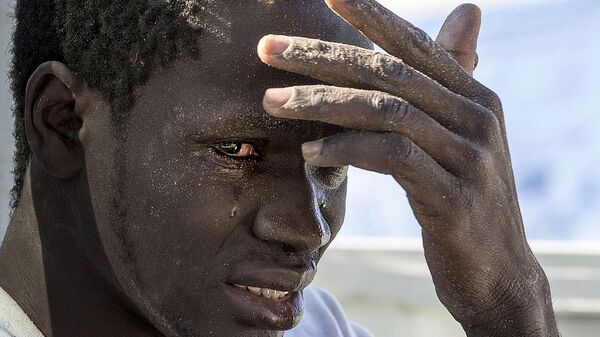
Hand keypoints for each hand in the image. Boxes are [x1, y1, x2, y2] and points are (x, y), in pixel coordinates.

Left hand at [258, 0, 557, 335]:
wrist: (497, 272)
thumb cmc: (462, 200)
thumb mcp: (457, 141)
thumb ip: (447, 84)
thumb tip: (467, 10)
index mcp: (475, 98)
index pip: (414, 45)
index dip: (370, 16)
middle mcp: (477, 118)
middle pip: (388, 72)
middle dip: (322, 56)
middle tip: (268, 49)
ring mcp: (468, 157)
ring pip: (385, 110)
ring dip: (321, 102)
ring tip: (273, 101)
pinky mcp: (453, 198)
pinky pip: (391, 157)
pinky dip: (347, 149)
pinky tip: (310, 152)